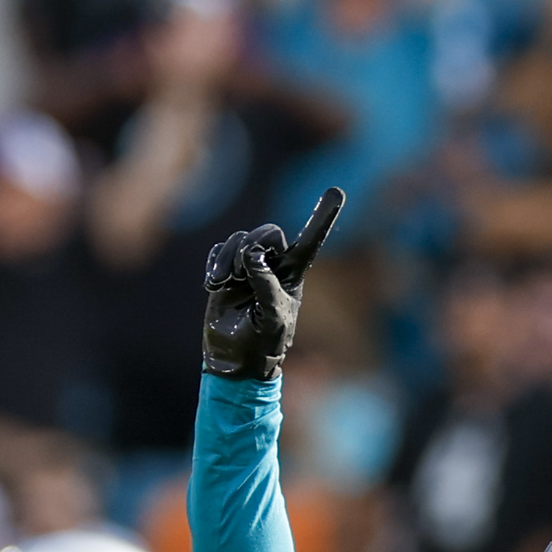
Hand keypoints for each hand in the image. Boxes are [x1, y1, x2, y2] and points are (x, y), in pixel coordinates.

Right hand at [200, 187, 342, 381]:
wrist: (235, 360)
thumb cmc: (262, 343)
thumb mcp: (271, 317)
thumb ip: (266, 285)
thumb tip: (253, 256)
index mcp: (293, 275)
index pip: (310, 241)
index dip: (321, 217)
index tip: (336, 192)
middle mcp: (273, 266)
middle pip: (267, 233)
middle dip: (251, 246)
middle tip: (239, 273)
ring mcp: (248, 267)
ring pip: (239, 240)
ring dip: (228, 259)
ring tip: (223, 284)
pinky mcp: (226, 272)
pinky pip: (219, 250)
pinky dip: (215, 263)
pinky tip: (214, 285)